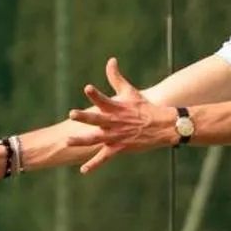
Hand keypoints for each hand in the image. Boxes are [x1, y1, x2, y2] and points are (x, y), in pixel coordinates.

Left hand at [65, 57, 170, 172]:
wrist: (162, 126)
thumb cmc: (144, 107)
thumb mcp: (130, 91)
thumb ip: (116, 77)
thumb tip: (110, 60)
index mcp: (116, 107)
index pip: (104, 99)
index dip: (96, 94)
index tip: (87, 88)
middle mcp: (115, 121)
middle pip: (97, 119)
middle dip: (85, 117)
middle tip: (72, 114)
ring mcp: (117, 136)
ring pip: (97, 138)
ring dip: (82, 140)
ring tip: (68, 141)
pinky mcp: (120, 147)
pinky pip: (105, 157)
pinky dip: (94, 164)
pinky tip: (83, 170)